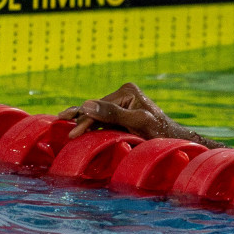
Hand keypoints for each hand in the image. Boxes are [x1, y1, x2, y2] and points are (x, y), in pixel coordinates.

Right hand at [57, 82, 219, 145]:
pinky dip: (91, 125)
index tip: (71, 134)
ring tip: (62, 121)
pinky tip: (78, 127)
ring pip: (98, 114)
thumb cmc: (160, 133)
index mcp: (127, 91)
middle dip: (79, 118)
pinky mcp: (123, 114)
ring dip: (82, 121)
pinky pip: (103, 120)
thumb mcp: (137, 122)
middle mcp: (124, 94)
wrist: (175, 141)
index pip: (99, 107)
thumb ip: (113, 114)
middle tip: (58, 122)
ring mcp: (123, 103)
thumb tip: (86, 105)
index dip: (84, 121)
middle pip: (96, 109)